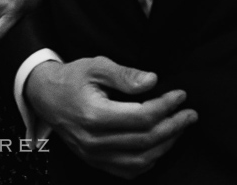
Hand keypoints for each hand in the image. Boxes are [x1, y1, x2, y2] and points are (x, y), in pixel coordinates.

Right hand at [25, 58, 195, 178]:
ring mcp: (93, 154)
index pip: (141, 117)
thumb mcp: (95, 66)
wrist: (46, 96)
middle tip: (190, 113)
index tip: (180, 95)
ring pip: (141, 159)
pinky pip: (128, 169)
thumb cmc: (72, 78)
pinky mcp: (95, 161)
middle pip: (145, 140)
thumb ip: (124, 74)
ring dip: (166, 145)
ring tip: (179, 128)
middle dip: (174, 126)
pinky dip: (149, 160)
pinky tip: (159, 144)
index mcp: (94, 115)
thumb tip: (152, 81)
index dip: (166, 106)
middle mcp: (94, 140)